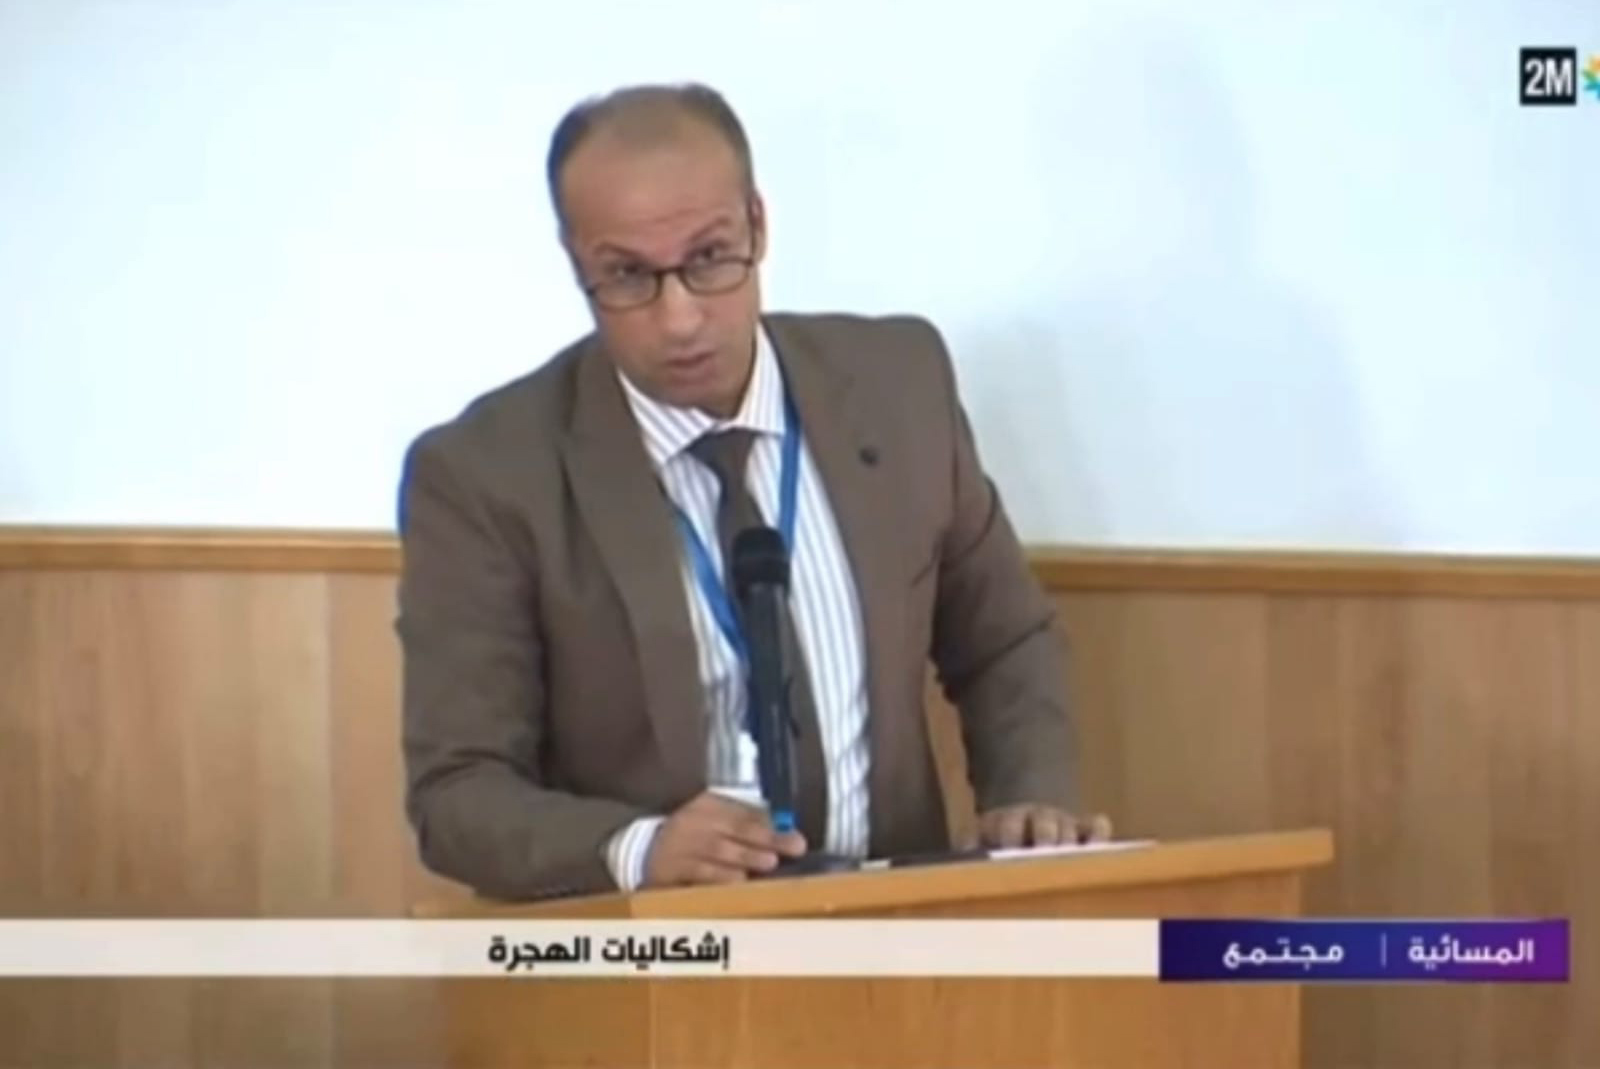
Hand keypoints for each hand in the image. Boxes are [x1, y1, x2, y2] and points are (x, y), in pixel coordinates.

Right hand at [643, 791, 806, 886]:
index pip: (744, 815)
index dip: (772, 829)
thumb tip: (787, 836)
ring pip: (715, 854)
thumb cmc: (693, 836)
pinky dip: (717, 879)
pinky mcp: (671, 871)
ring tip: (765, 866)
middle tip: (784, 854)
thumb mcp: (716, 821)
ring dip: (742, 861)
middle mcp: (695, 822)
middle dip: (763, 844)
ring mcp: (682, 847)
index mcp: (709, 805)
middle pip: (733, 832)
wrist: (644, 851)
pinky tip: (737, 885)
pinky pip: (696, 875)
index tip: (798, 842)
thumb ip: (749, 826)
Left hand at [969, 805, 1112, 848]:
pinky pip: (1096, 826)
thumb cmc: (999, 839)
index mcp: (1008, 820)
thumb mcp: (979, 837)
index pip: (1009, 825)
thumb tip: (961, 856)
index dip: (1009, 838)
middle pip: (1044, 824)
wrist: (1023, 816)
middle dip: (1045, 840)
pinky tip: (1100, 847)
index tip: (1008, 854)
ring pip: (1069, 828)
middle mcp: (1037, 817)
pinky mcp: (1084, 828)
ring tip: (1072, 863)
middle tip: (1046, 858)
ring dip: (1070, 844)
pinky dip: (1099, 833)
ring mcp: (1062, 821)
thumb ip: (969, 844)